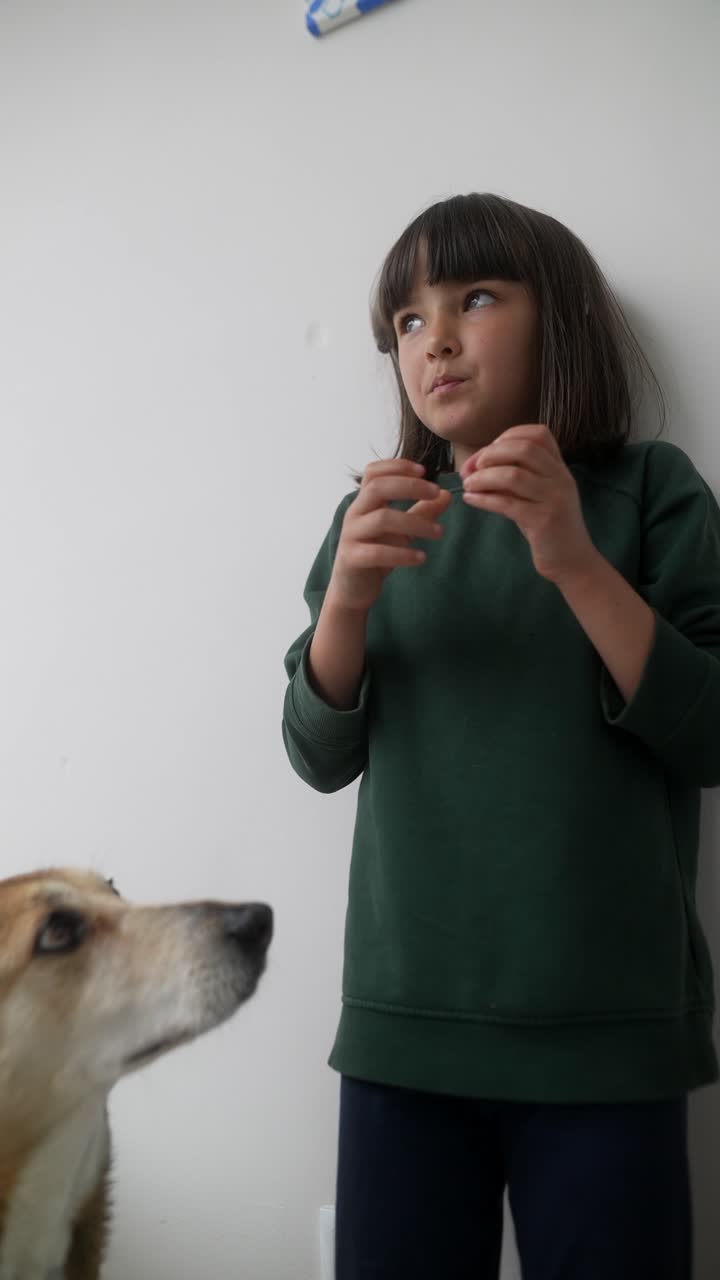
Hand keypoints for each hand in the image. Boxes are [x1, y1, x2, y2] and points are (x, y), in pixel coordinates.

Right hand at [328, 459, 451, 612]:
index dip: (397, 466)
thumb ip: (421, 512)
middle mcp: (355, 514)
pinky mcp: (352, 559)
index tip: (424, 470)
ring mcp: (351, 536)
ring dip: (415, 523)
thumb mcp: (402, 531)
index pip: (374, 472)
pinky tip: (422, 558)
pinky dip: (402, 554)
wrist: (352, 589)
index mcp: (364, 503)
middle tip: (436, 493)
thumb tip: (446, 494)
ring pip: (382, 519)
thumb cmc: (376, 554)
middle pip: (377, 488)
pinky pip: (377, 552)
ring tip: (439, 532)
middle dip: (410, 486)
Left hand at [461, 424, 597, 585]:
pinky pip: (507, 504)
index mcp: (559, 467)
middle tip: (471, 469)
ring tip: (468, 485)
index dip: (507, 436)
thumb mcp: (535, 496)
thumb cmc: (547, 527)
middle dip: (490, 454)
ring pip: (512, 475)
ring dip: (483, 477)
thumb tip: (476, 465)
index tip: (487, 453)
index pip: (538, 434)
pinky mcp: (543, 521)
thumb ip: (515, 477)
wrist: (572, 562)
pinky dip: (484, 499)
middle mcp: (560, 478)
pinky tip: (471, 500)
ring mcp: (554, 499)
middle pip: (523, 449)